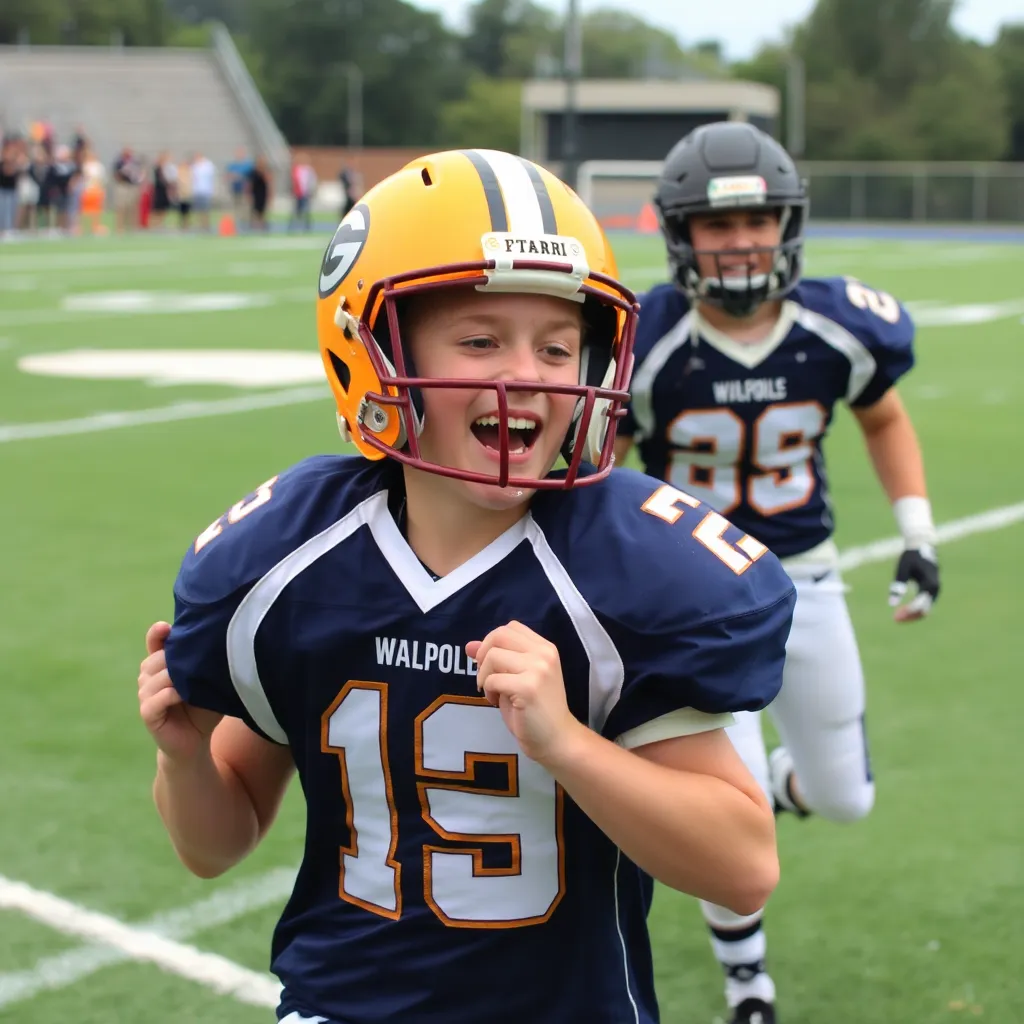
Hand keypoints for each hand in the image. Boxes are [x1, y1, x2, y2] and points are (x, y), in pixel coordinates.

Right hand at [137, 621, 221, 761]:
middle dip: (174, 658)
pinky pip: (154, 700)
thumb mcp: (211, 681)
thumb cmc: (205, 707)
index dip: (157, 634)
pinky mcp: (147, 714)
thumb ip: (210, 663)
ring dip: (173, 676)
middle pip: (156, 659)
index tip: (166, 627)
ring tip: (191, 679)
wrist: (196, 740)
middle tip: (196, 660)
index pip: (154, 643)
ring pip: (154, 678)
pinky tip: (181, 695)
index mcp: (162, 665)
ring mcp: (145, 696)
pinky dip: (167, 695)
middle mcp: (149, 677)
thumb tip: (225, 640)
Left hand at [466, 621, 582, 766]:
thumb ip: (497, 658)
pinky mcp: (528, 687)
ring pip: (493, 656)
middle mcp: (544, 653)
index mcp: (545, 648)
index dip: (493, 642)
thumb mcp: (515, 677)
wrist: (556, 738)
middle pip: (499, 635)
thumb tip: (469, 645)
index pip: (511, 627)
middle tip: (485, 676)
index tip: (490, 663)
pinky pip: (493, 679)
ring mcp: (538, 669)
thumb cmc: (536, 709)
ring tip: (492, 692)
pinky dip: (488, 690)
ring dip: (484, 675)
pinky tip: (495, 701)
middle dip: (483, 654)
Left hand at [889, 545, 939, 622]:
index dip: (909, 611)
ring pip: (927, 606)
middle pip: (926, 607)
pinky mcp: (933, 588)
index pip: (920, 602)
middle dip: (912, 615)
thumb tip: (891, 604)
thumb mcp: (902, 570)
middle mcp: (935, 587)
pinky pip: (927, 601)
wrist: (922, 546)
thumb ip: (898, 587)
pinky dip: (917, 607)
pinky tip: (906, 610)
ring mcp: (936, 588)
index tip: (897, 616)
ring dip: (915, 612)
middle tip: (898, 620)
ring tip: (900, 617)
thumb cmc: (910, 557)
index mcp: (929, 582)